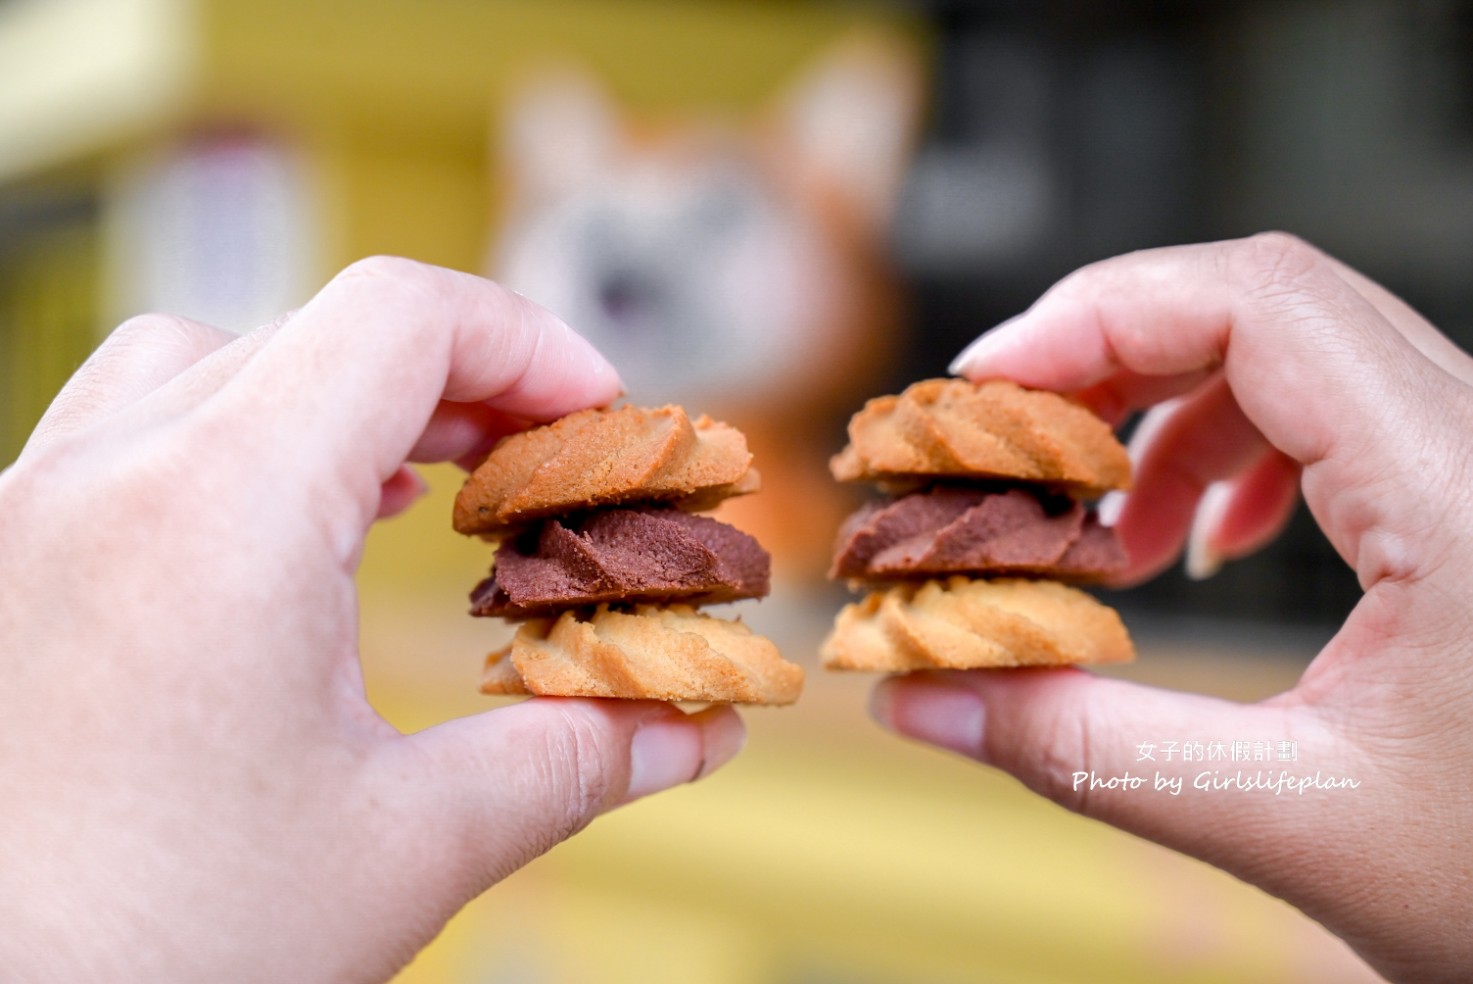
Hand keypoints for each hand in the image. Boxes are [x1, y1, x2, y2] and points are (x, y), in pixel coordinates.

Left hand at [0, 257, 743, 982]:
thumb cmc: (144, 952)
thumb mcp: (402, 848)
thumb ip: (573, 760)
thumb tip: (693, 726)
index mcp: (218, 510)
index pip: (400, 317)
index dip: (531, 345)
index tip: (600, 416)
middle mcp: (104, 478)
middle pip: (318, 329)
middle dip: (460, 381)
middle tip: (540, 467)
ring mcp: (27, 514)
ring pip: (208, 361)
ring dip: (338, 396)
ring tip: (423, 478)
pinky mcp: (1, 566)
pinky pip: (128, 432)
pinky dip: (239, 441)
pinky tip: (293, 530)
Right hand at [871, 234, 1472, 982]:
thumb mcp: (1293, 821)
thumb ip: (1089, 749)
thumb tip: (917, 697)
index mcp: (1463, 496)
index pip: (1262, 306)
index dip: (1096, 318)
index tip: (984, 390)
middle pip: (1268, 305)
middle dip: (1108, 357)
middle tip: (1007, 443)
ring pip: (1300, 350)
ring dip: (1168, 412)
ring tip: (1103, 524)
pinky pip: (1338, 407)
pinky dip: (1235, 448)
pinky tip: (1201, 538)